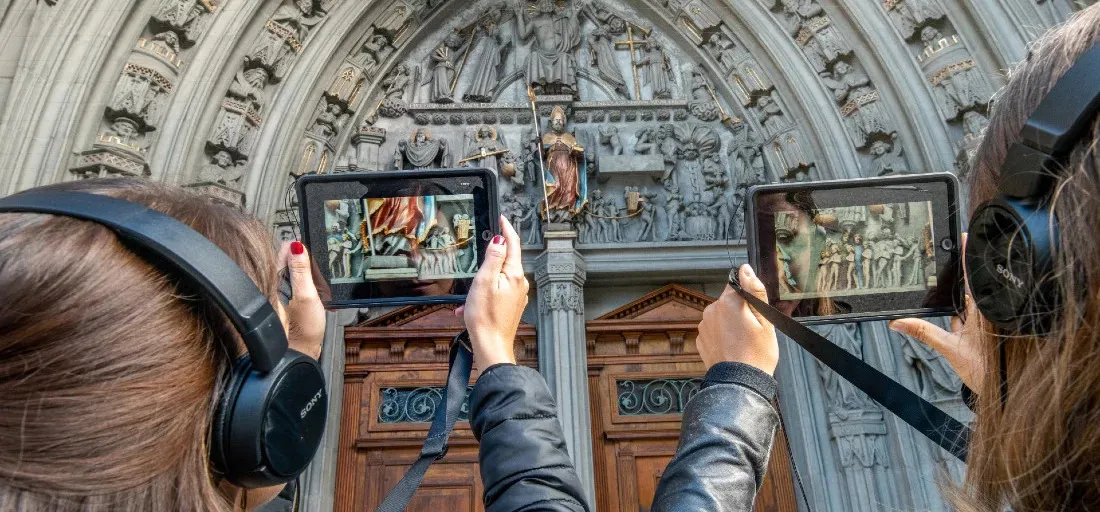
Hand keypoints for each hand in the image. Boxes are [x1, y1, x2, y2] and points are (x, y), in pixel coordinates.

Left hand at [278, 240, 325, 359]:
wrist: (301, 351)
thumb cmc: (303, 328)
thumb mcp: (307, 295)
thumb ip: (301, 270)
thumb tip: (297, 245)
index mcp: (277, 278)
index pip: (285, 249)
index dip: (301, 246)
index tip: (313, 250)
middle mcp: (276, 283)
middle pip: (291, 259)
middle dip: (307, 261)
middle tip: (318, 272)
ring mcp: (282, 291)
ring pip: (296, 271)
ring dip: (310, 274)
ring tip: (318, 286)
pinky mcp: (288, 299)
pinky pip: (299, 283)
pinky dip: (309, 286)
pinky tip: (315, 295)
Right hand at [455, 216, 528, 368]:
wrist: (491, 345)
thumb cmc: (485, 317)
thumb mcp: (483, 281)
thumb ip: (492, 258)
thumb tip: (499, 240)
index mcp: (514, 274)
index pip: (513, 244)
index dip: (506, 229)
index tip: (502, 218)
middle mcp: (520, 284)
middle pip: (505, 262)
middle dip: (487, 264)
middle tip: (474, 272)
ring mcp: (517, 296)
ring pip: (497, 279)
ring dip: (481, 284)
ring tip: (468, 299)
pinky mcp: (512, 306)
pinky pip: (496, 293)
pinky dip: (483, 296)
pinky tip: (471, 307)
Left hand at [696, 265, 778, 374]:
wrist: (740, 384)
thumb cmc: (757, 354)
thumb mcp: (765, 320)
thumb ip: (755, 290)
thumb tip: (745, 269)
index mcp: (727, 302)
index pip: (737, 285)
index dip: (749, 297)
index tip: (756, 313)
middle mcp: (711, 311)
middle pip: (728, 301)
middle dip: (739, 310)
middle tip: (752, 330)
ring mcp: (703, 326)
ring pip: (720, 316)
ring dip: (730, 323)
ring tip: (743, 342)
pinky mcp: (700, 340)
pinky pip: (714, 330)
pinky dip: (722, 336)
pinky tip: (732, 348)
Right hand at [888, 232, 983, 390]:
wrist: (1000, 391)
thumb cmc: (985, 372)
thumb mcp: (950, 349)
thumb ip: (924, 332)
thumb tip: (899, 321)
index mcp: (982, 311)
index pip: (974, 276)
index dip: (968, 256)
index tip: (962, 238)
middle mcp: (986, 312)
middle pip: (968, 286)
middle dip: (956, 281)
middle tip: (945, 269)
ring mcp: (983, 321)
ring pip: (966, 303)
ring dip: (956, 303)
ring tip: (951, 311)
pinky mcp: (980, 331)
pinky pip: (965, 317)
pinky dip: (957, 316)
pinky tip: (954, 325)